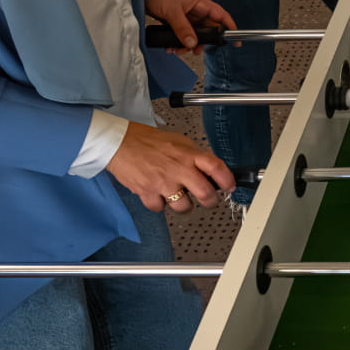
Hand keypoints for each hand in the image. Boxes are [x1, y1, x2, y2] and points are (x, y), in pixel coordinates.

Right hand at [105, 122, 234, 212]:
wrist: (119, 143)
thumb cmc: (147, 141)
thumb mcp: (178, 141)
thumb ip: (194, 156)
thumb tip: (210, 171)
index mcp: (188, 154)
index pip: (216, 168)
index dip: (227, 180)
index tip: (230, 186)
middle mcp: (178, 169)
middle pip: (205, 194)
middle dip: (211, 201)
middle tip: (209, 200)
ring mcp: (163, 182)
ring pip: (184, 206)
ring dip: (184, 205)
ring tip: (179, 196)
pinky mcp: (147, 192)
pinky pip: (160, 209)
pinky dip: (160, 205)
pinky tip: (158, 195)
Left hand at [143, 0, 237, 53]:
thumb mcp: (173, 11)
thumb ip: (183, 29)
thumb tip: (191, 43)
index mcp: (201, 4)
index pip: (221, 16)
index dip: (229, 27)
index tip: (234, 39)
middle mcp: (196, 11)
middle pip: (207, 30)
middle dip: (202, 42)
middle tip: (196, 50)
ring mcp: (186, 16)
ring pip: (194, 34)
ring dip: (187, 44)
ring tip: (179, 50)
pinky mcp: (177, 21)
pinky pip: (182, 34)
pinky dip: (178, 41)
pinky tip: (171, 46)